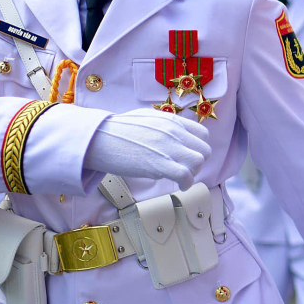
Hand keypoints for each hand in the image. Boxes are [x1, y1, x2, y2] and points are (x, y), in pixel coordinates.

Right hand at [84, 109, 210, 189]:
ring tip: (181, 178)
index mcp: (172, 121)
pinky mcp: (161, 164)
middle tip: (185, 169)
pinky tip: (179, 185)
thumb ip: (164, 124)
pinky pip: (187, 176)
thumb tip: (170, 131)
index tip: (188, 155)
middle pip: (204, 150)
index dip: (198, 147)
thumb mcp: (146, 117)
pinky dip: (186, 183)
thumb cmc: (117, 129)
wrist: (99, 138)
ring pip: (199, 162)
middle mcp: (175, 132)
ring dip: (193, 173)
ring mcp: (169, 148)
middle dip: (197, 163)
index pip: (202, 134)